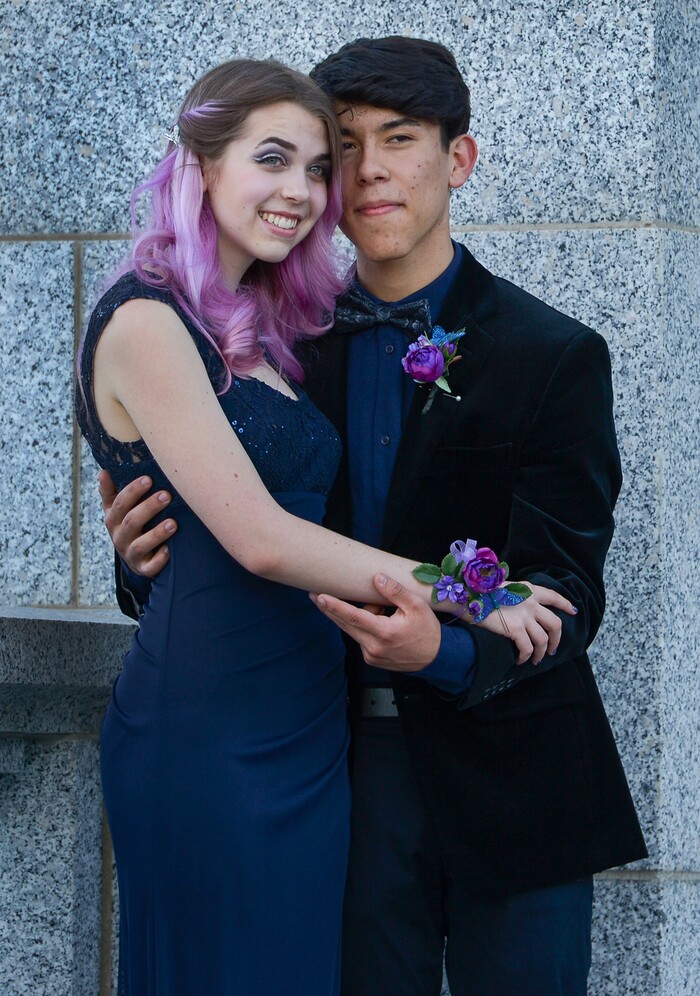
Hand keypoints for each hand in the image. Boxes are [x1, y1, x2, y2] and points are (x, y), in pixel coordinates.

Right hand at [98, 470, 176, 577]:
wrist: (136, 558)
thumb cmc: (128, 525)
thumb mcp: (116, 509)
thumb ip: (110, 491)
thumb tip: (103, 471)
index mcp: (112, 520)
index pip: (119, 504)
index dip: (133, 491)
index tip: (148, 479)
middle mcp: (119, 537)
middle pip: (131, 522)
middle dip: (148, 508)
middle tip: (166, 495)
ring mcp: (131, 555)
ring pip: (140, 545)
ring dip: (156, 534)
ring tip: (173, 523)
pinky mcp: (143, 568)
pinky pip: (149, 567)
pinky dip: (159, 559)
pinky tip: (169, 550)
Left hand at [310, 574, 441, 671]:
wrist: (435, 657)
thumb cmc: (427, 629)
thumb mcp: (416, 606)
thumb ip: (395, 592)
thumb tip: (376, 578)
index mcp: (384, 633)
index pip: (354, 617)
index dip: (335, 606)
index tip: (320, 597)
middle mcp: (374, 647)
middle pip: (345, 624)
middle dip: (330, 609)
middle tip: (314, 595)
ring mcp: (371, 655)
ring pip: (355, 630)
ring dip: (360, 617)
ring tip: (383, 610)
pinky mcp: (371, 659)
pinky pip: (361, 638)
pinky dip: (366, 628)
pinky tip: (382, 622)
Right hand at [473, 583, 575, 664]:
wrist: (468, 596)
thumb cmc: (481, 592)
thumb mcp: (505, 587)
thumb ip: (518, 596)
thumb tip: (522, 609)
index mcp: (529, 590)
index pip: (554, 596)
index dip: (565, 604)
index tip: (572, 611)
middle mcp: (531, 603)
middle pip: (555, 624)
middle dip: (556, 639)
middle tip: (552, 649)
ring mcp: (524, 616)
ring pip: (543, 640)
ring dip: (541, 653)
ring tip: (536, 660)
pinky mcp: (515, 629)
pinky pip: (527, 648)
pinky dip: (526, 657)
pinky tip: (521, 660)